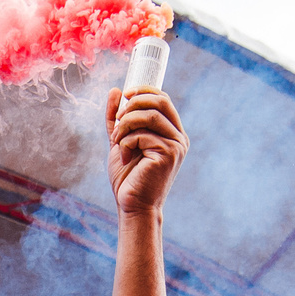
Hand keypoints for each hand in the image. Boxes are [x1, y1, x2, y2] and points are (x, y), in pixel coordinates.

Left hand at [105, 87, 185, 215]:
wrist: (133, 205)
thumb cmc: (128, 177)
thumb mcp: (120, 142)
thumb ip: (117, 119)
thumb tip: (115, 90)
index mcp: (172, 132)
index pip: (163, 99)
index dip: (145, 90)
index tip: (126, 93)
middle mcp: (179, 137)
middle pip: (160, 101)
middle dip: (134, 104)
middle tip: (118, 119)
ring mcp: (176, 146)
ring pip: (149, 116)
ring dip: (125, 124)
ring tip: (116, 141)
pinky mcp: (168, 154)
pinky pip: (142, 135)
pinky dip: (126, 142)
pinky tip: (124, 157)